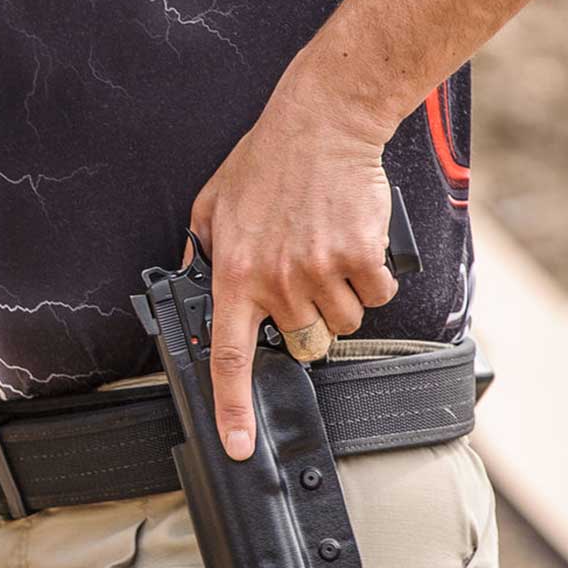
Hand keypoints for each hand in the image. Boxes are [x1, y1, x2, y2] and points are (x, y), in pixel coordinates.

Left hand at [188, 75, 398, 460]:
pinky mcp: (362, 257)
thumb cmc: (267, 161)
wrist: (322, 124)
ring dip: (341, 299)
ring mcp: (321, 270)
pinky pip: (377, 296)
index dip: (234, 407)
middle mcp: (277, 279)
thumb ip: (201, 251)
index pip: (230, 355)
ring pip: (343, 323)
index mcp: (235, 273)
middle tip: (302, 277)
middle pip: (302, 343)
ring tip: (327, 252)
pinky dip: (373, 279)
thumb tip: (189, 284)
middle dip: (306, 322)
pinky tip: (356, 244)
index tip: (239, 444)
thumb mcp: (212, 204)